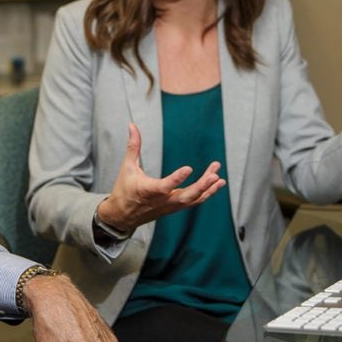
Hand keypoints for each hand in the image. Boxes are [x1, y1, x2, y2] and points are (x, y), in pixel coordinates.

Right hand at [96, 123, 225, 232]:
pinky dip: (206, 193)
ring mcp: (170, 206)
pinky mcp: (175, 208)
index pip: (164, 186)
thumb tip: (132, 126)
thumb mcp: (127, 167)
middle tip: (214, 175)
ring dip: (208, 189)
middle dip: (201, 186)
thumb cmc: (124, 191)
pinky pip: (194, 202)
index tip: (189, 168)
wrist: (123, 216)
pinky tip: (216, 184)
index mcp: (147, 190)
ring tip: (218, 176)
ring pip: (192, 200)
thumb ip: (133, 146)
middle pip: (185, 197)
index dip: (176, 178)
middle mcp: (161, 201)